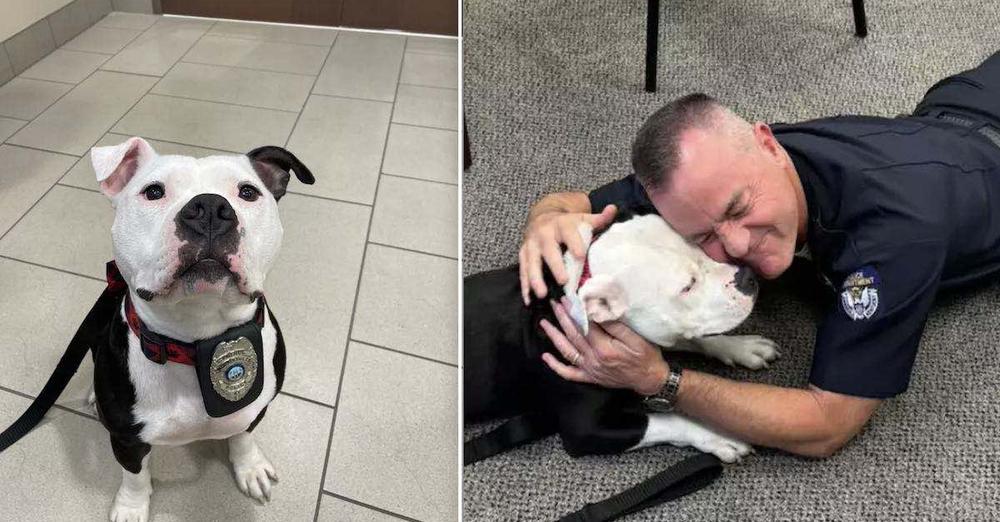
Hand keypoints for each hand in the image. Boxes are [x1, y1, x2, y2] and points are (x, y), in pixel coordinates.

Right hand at [519, 204, 616, 304]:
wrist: (542, 216)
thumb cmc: (566, 223)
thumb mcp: (582, 218)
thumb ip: (599, 218)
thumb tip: (613, 209)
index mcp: (561, 224)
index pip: (568, 233)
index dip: (574, 244)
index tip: (581, 256)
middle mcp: (543, 233)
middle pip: (548, 250)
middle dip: (555, 265)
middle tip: (563, 281)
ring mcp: (531, 245)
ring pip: (531, 262)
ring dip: (535, 279)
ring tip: (542, 294)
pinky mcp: (523, 254)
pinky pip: (522, 270)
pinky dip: (524, 286)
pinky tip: (528, 299)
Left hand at [539, 297, 669, 395]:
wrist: (650, 379)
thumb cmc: (646, 356)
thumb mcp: (635, 338)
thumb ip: (614, 325)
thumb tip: (597, 311)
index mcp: (604, 348)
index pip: (584, 325)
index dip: (575, 311)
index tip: (568, 298)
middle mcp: (593, 359)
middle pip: (573, 335)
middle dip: (562, 318)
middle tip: (554, 304)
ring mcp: (590, 369)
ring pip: (567, 351)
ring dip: (554, 336)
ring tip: (544, 323)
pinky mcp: (590, 377)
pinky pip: (569, 373)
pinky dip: (556, 366)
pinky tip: (546, 357)